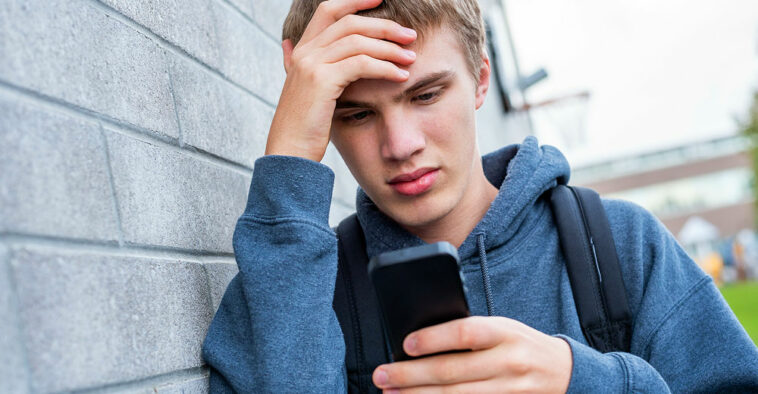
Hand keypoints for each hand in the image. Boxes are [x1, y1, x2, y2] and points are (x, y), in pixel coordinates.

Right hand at [265, 0, 417, 161]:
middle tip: (410, 36)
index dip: (355, 0)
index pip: (330, 10)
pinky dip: (385, 67)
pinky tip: (400, 76)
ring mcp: (311, 64)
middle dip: (384, 26)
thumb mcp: (304, 90)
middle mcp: (304, 52)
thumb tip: (290, 46)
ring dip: (390, 48)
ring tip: (410, 57)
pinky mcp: (322, 80)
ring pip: (358, 41)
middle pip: (350, 22)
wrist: (290, 151)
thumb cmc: (304, 127)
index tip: (381, 1)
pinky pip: (361, 64)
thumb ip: (302, 66)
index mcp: (301, 50)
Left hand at [372, 316, 572, 392]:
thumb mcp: (502, 327)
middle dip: (410, 375)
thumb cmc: (521, 344)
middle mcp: (507, 361)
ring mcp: (509, 390)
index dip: (433, 338)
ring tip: (391, 392)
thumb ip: (469, 332)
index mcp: (504, 332)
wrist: (564, 371)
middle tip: (382, 374)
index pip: (464, 333)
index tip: (405, 344)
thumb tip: (421, 341)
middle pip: (451, 371)